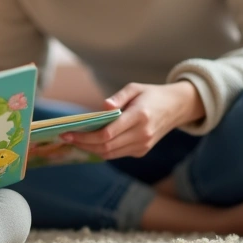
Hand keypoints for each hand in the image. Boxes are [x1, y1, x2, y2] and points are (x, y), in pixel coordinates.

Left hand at [63, 81, 203, 159]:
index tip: (68, 132)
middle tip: (66, 137)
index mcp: (140, 117)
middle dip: (83, 144)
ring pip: (110, 154)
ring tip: (75, 140)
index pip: (108, 134)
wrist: (176, 107)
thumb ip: (118, 97)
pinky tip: (90, 141)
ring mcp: (143, 145)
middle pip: (106, 147)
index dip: (85, 136)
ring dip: (90, 149)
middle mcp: (142, 134)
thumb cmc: (151, 94)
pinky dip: (102, 150)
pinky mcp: (141, 151)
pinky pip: (117, 154)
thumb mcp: (134, 88)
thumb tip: (102, 107)